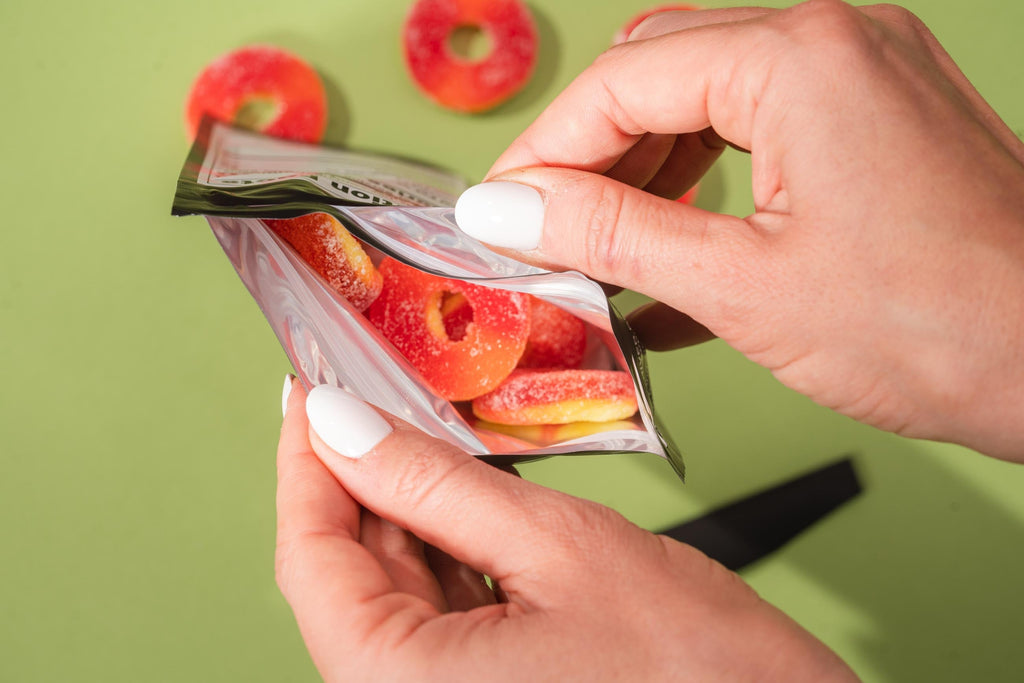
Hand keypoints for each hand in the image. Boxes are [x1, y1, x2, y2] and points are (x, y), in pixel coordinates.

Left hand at [276, 380, 856, 681]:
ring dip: (410, 501)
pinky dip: (450, 539)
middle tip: (374, 390)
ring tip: (424, 424)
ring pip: (398, 582)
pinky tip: (465, 482)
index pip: (311, 559)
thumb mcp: (558, 548)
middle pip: (351, 568)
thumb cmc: (700, 674)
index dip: (307, 462)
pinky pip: (444, 603)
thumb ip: (437, 485)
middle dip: (362, 471)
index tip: (312, 393)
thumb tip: (346, 425)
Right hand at [453, 0, 1023, 460]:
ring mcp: (863, 73)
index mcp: (800, 56)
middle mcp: (834, 39)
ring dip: (644, 168)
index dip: (543, 152)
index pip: (620, 81)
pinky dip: (704, 179)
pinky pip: (759, 126)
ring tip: (606, 248)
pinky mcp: (877, 117)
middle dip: (590, 154)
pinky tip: (672, 247)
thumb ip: (610, 235)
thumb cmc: (942, 328)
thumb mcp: (743, 286)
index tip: (499, 213)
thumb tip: (507, 209)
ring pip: (705, 95)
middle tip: (546, 232)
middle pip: (658, 72)